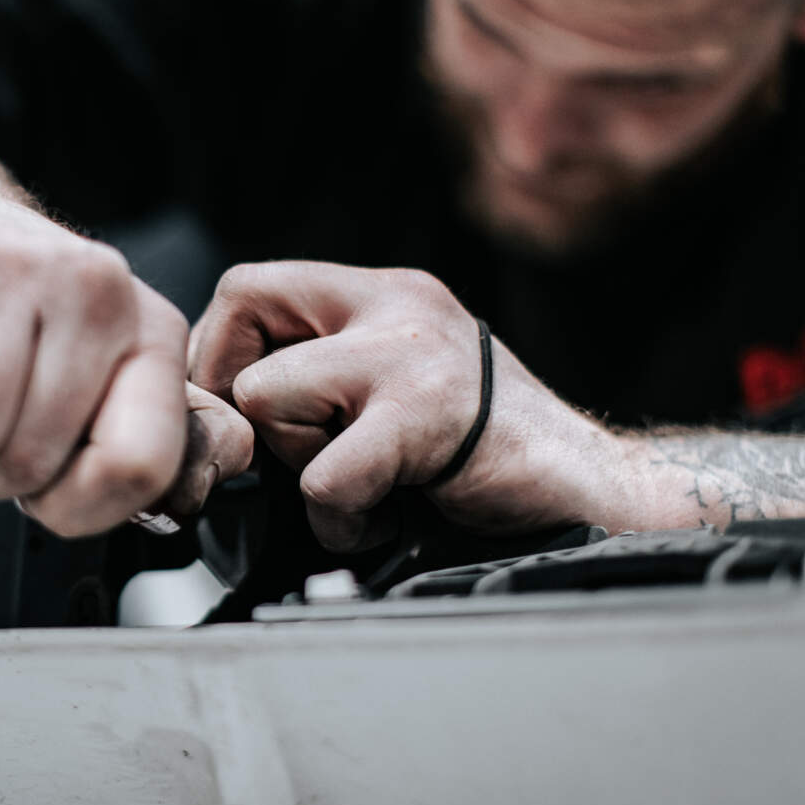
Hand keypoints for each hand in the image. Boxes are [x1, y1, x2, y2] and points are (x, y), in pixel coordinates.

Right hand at [0, 161, 202, 535]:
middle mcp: (94, 289)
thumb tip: (142, 506)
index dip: (74, 507)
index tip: (40, 490)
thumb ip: (122, 447)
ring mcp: (8, 263)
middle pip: (25, 461)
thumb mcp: (86, 379)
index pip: (139, 464)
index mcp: (149, 334)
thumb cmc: (8, 316)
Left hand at [188, 262, 628, 548]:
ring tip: (365, 482)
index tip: (240, 408)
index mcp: (382, 295)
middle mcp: (394, 307)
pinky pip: (318, 477)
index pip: (247, 284)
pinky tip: (387, 515)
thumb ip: (321, 370)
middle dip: (249, 403)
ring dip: (299, 463)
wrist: (588, 487)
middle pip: (239, 316)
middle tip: (302, 447)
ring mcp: (408, 356)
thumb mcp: (395, 380)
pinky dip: (341, 520)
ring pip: (264, 396)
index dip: (218, 351)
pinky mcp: (422, 417)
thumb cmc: (484, 449)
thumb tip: (216, 398)